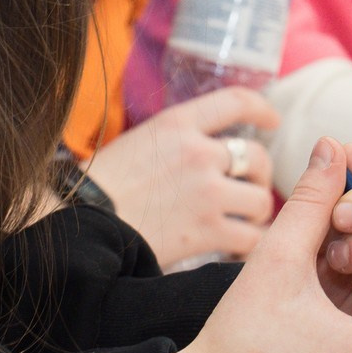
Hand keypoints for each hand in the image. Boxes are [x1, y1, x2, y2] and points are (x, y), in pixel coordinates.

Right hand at [82, 87, 277, 266]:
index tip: (273, 121)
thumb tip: (207, 152)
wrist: (78, 223)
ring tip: (246, 223)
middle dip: (262, 175)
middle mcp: (199, 152)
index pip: (236, 101)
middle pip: (258, 156)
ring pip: (260, 200)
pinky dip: (250, 246)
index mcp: (178, 123)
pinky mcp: (206, 232)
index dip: (263, 109)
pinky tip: (239, 250)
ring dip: (258, 214)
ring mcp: (206, 192)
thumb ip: (176, 141)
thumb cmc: (101, 187)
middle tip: (254, 189)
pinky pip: (250, 238)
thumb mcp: (138, 143)